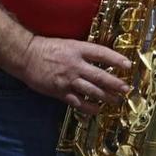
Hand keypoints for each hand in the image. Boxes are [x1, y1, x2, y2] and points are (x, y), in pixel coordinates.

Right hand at [14, 36, 131, 109]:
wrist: (26, 57)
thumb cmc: (47, 48)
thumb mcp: (68, 45)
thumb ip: (83, 53)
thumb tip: (101, 60)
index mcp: (77, 49)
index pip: (101, 53)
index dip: (116, 59)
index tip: (128, 65)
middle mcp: (75, 65)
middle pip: (100, 75)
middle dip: (115, 83)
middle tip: (126, 89)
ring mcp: (68, 80)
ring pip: (92, 90)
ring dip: (106, 97)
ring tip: (116, 101)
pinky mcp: (61, 92)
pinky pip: (78, 102)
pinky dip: (89, 107)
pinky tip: (97, 110)